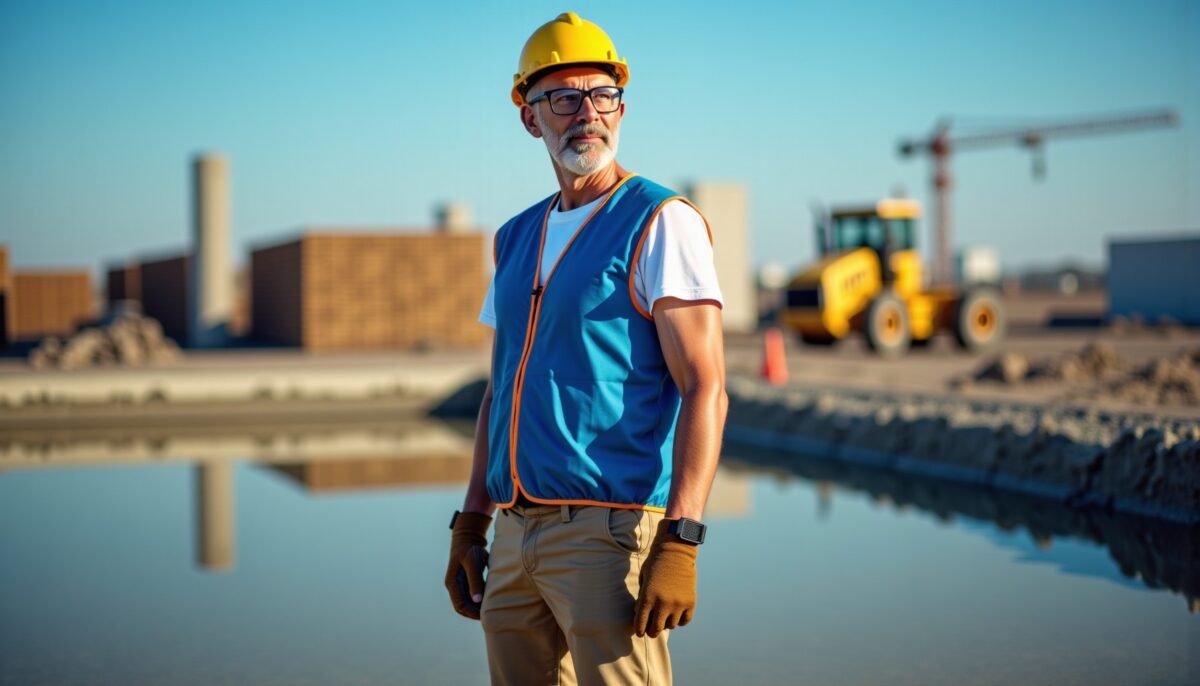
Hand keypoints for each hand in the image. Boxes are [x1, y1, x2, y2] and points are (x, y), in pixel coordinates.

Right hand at [444, 511, 491, 619]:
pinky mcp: (464, 581)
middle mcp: (453, 585)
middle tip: (489, 616)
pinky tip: (488, 601)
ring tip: (489, 611)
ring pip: (465, 602)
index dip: (472, 613)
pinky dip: (476, 601)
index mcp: (452, 583)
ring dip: (475, 608)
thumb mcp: (474, 563)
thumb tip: (477, 600)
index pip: (460, 605)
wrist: (468, 537)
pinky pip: (469, 596)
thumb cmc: (471, 549)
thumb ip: (475, 580)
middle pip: (461, 606)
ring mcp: (457, 583)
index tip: (485, 616)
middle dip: (473, 613)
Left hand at [633, 518, 697, 636]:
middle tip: (651, 629)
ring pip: (671, 625)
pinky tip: (676, 613)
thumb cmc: (655, 563)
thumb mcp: (643, 580)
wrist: (675, 551)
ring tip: (665, 616)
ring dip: (666, 623)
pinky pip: (685, 621)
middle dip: (652, 631)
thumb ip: (642, 598)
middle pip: (656, 629)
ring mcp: (678, 604)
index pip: (640, 624)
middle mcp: (663, 603)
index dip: (639, 630)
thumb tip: (641, 615)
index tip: (639, 632)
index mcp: (647, 597)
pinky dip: (680, 620)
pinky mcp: (690, 602)